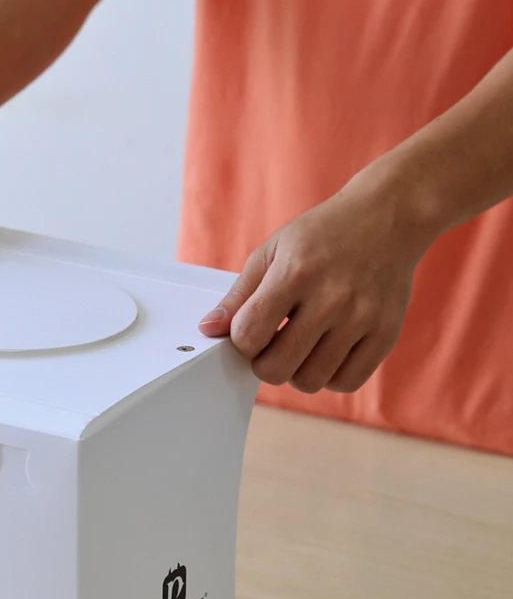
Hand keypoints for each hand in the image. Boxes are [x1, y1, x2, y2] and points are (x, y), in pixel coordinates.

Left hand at [198, 183, 427, 392]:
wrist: (389, 217)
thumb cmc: (323, 235)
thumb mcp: (272, 251)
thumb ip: (239, 295)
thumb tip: (209, 330)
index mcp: (296, 273)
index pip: (249, 334)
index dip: (241, 341)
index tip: (250, 330)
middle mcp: (331, 298)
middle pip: (276, 367)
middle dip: (264, 362)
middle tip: (273, 343)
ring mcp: (362, 318)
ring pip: (310, 380)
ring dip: (297, 371)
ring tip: (301, 346)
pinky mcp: (386, 333)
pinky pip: (346, 382)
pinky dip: (330, 376)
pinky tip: (327, 352)